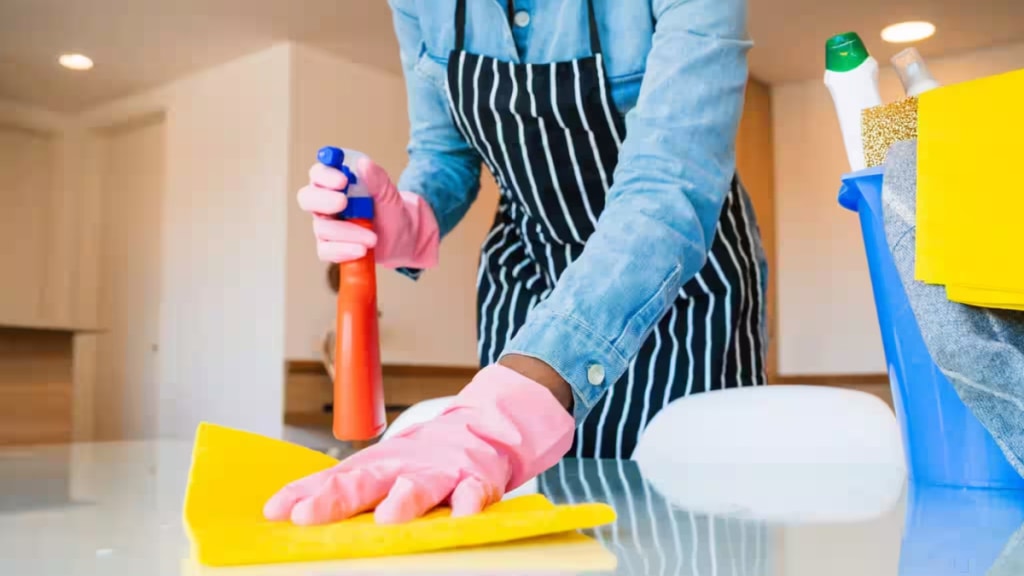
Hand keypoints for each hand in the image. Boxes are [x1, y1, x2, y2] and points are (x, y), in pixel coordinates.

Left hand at [263, 365, 573, 524]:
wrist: (479, 428)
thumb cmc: (416, 460)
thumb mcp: (373, 469)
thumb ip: (328, 489)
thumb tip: (272, 509)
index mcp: (375, 466)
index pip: (333, 481)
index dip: (305, 495)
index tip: (277, 511)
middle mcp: (402, 468)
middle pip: (367, 482)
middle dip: (338, 498)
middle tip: (310, 515)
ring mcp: (439, 472)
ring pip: (420, 487)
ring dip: (404, 500)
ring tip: (387, 518)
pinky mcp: (475, 479)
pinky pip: (474, 491)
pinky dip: (469, 502)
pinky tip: (463, 516)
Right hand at [297, 156, 440, 268]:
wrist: (401, 238)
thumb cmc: (389, 211)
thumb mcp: (388, 193)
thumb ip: (377, 179)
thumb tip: (364, 164)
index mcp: (335, 184)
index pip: (318, 174)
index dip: (325, 176)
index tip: (343, 180)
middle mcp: (325, 203)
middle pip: (307, 198)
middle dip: (323, 200)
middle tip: (343, 202)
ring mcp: (325, 226)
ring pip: (322, 228)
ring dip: (348, 232)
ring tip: (373, 238)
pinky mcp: (330, 247)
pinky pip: (326, 250)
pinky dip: (344, 250)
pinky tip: (361, 251)